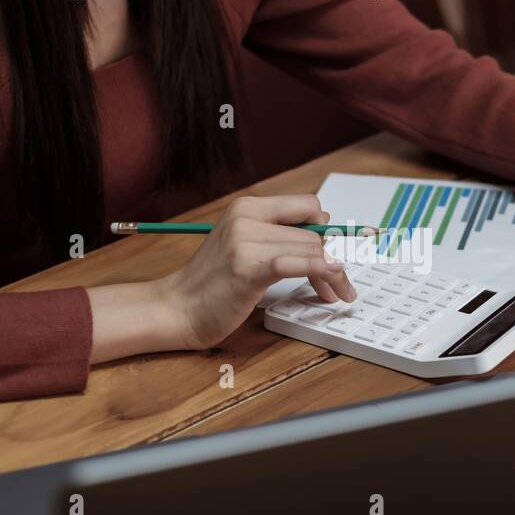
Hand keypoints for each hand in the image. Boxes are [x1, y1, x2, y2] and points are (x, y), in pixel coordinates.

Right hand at [158, 194, 357, 349]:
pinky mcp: (247, 269)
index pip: (308, 206)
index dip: (325, 231)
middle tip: (337, 286)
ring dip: (331, 276)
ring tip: (332, 294)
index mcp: (247, 207)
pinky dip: (321, 271)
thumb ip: (278, 234)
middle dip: (333, 260)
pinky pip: (297, 263)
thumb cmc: (212, 282)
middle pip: (314, 233)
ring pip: (312, 250)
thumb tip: (325, 228)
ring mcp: (245, 242)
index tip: (331, 253)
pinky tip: (332, 282)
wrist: (176, 308)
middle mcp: (246, 218)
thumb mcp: (244, 245)